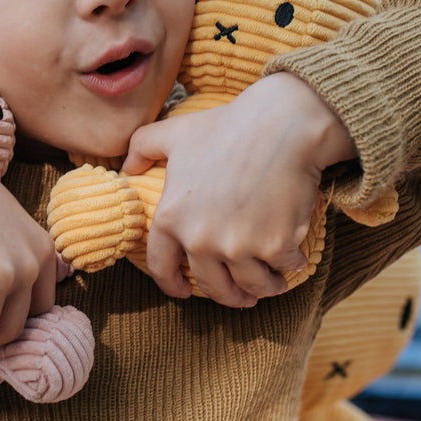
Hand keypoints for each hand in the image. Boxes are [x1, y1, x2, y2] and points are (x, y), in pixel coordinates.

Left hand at [123, 72, 355, 306]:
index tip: (184, 292)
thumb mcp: (174, 132)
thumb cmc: (226, 126)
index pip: (161, 268)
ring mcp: (237, 246)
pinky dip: (289, 266)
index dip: (172, 285)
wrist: (281, 124)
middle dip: (228, 296)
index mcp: (170, 218)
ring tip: (271, 284)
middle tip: (241, 295)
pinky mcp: (275, 246)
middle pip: (213, 286)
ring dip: (261, 289)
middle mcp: (199, 239)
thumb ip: (142, 148)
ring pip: (251, 287)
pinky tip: (292, 259)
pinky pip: (283, 268)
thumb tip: (127, 168)